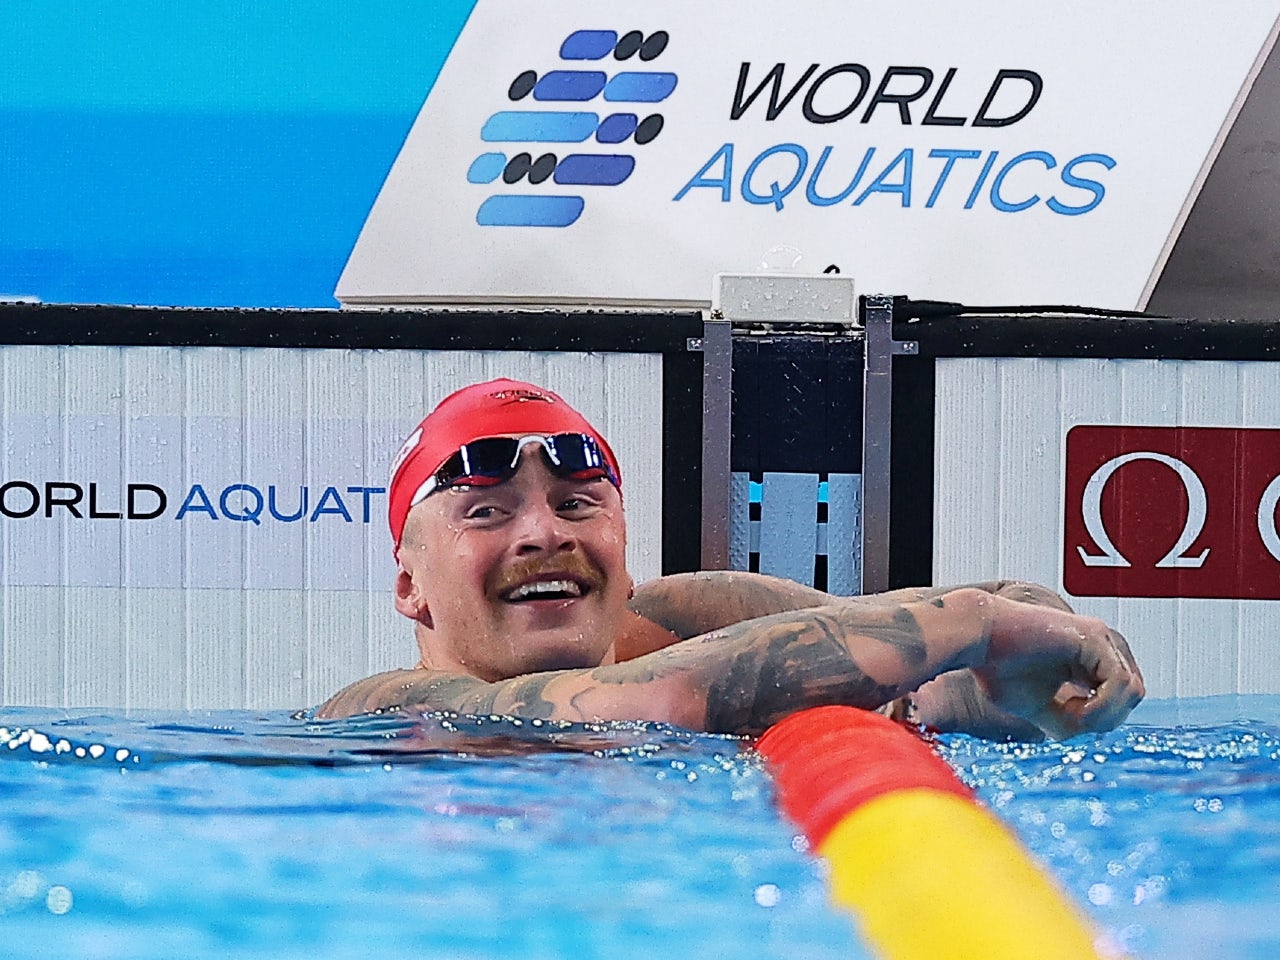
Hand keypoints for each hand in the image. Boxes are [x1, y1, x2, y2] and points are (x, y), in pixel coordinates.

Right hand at [973, 597, 1144, 738]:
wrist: (975, 636)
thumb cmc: (995, 665)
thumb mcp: (1036, 706)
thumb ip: (1067, 721)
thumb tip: (1088, 733)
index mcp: (1088, 658)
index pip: (1120, 697)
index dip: (1098, 719)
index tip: (1062, 720)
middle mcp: (1100, 644)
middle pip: (1133, 695)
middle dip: (1106, 718)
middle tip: (1069, 720)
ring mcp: (1099, 638)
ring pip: (1134, 690)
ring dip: (1104, 714)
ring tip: (1070, 715)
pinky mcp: (1093, 637)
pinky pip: (1121, 682)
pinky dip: (1102, 706)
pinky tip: (1072, 709)